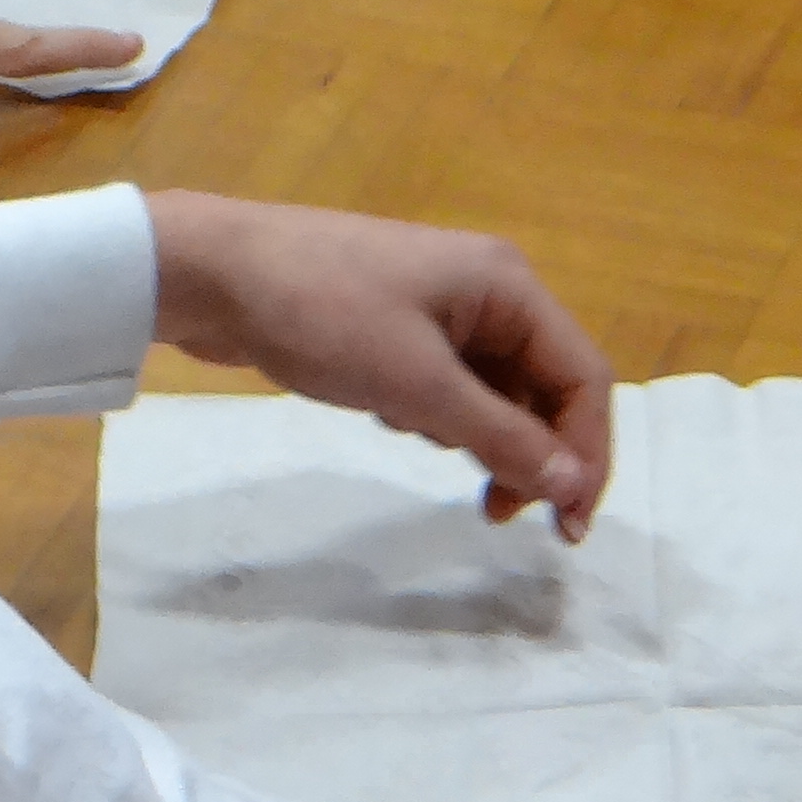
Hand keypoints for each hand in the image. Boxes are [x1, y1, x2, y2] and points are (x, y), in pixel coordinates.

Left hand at [145, 192, 613, 539]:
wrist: (215, 273)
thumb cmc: (322, 316)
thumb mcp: (416, 385)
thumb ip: (500, 435)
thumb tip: (572, 484)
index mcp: (507, 286)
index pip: (583, 376)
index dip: (586, 453)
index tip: (566, 528)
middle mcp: (488, 290)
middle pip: (544, 386)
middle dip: (531, 453)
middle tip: (497, 517)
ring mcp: (442, 306)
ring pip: (495, 392)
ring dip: (478, 437)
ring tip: (418, 441)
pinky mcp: (400, 327)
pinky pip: (450, 385)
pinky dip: (434, 415)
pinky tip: (388, 417)